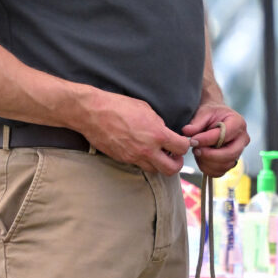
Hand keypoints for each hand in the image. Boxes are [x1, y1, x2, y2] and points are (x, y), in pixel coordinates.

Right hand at [77, 90, 191, 173]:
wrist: (93, 113)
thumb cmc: (119, 106)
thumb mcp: (145, 109)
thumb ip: (158, 124)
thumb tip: (165, 132)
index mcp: (157, 135)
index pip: (182, 148)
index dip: (184, 146)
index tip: (181, 142)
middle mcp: (147, 149)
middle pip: (171, 169)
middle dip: (176, 163)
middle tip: (173, 155)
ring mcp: (134, 157)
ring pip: (155, 170)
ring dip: (159, 164)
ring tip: (157, 153)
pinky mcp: (123, 159)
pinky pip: (139, 166)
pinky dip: (144, 161)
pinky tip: (142, 151)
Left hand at [183, 103, 249, 176]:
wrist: (216, 119)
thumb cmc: (211, 114)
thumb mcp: (204, 112)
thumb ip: (196, 122)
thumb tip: (186, 131)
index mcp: (238, 123)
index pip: (224, 135)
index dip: (207, 140)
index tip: (193, 140)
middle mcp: (242, 139)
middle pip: (229, 154)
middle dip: (209, 155)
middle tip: (195, 150)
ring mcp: (238, 152)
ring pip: (224, 165)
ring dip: (207, 162)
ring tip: (198, 152)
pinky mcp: (231, 162)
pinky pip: (220, 172)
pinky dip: (208, 169)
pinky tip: (201, 159)